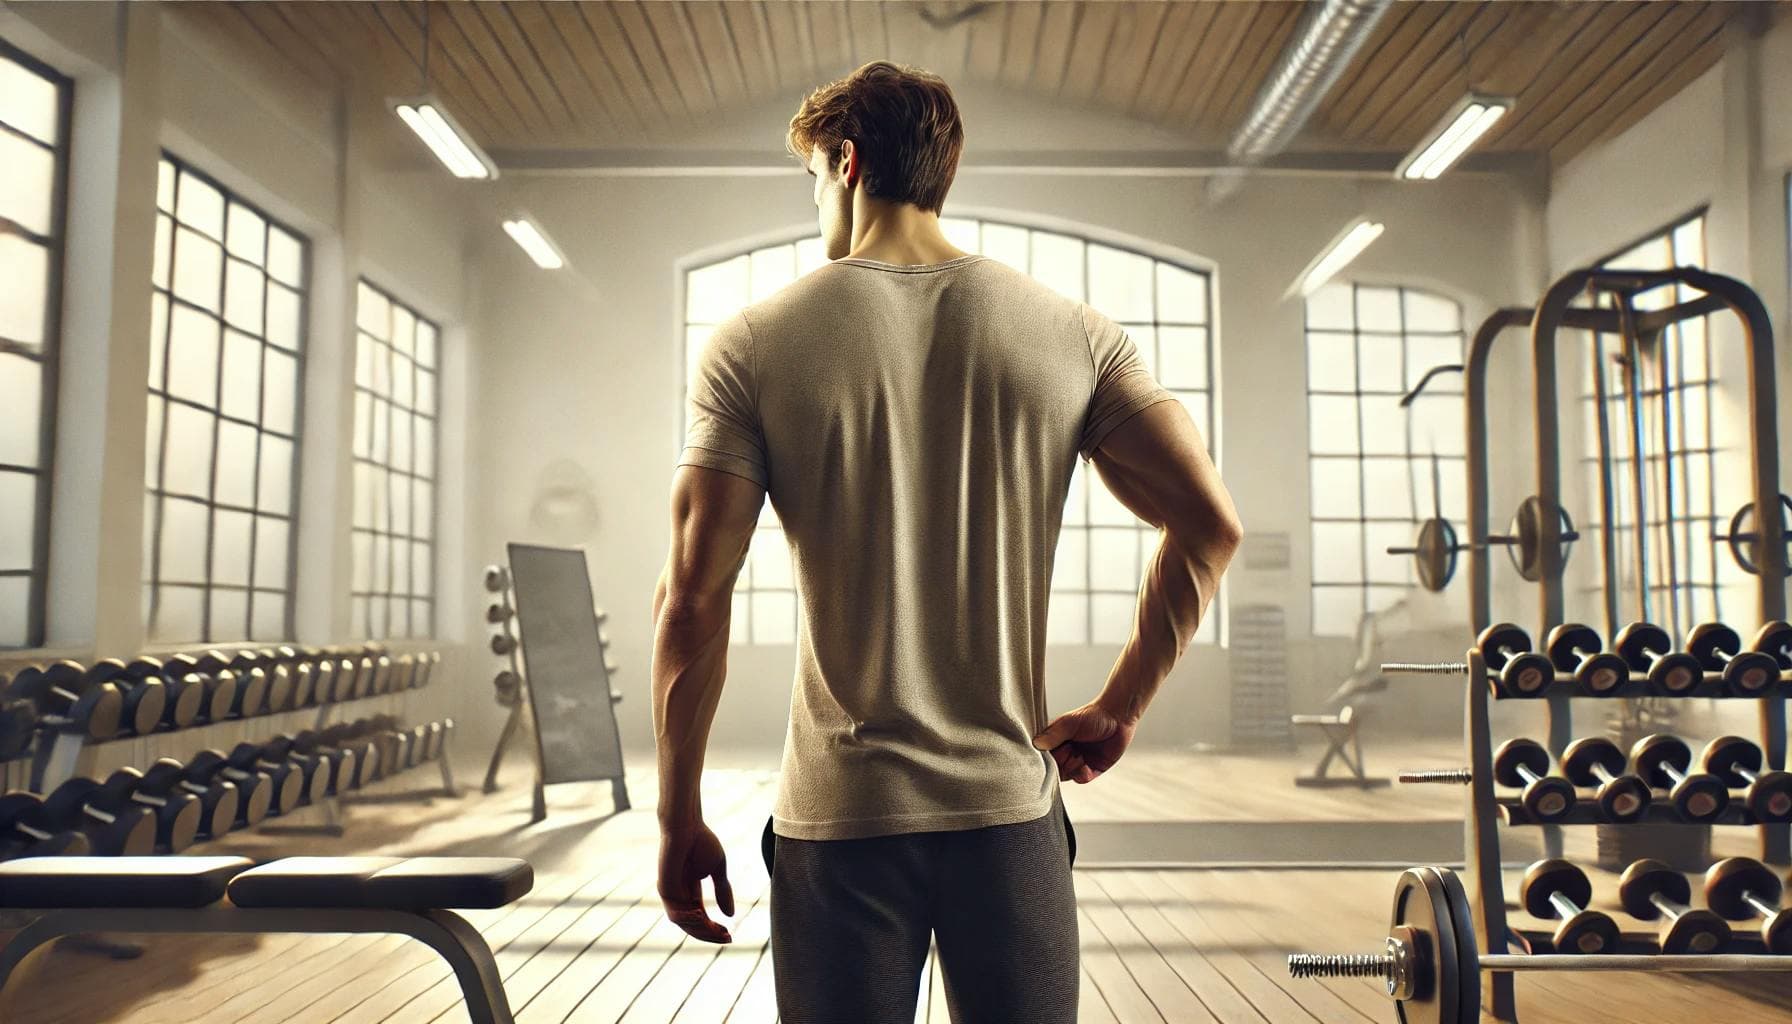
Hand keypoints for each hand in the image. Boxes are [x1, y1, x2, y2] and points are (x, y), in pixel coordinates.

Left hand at [657, 821, 734, 942]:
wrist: (686, 825)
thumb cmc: (701, 841)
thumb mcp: (718, 869)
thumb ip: (723, 890)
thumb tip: (730, 915)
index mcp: (691, 890)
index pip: (701, 918)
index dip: (715, 929)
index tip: (730, 935)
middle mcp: (679, 895)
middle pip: (693, 925)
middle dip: (710, 934)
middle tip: (727, 938)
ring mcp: (671, 894)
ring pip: (684, 924)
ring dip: (701, 930)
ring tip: (717, 930)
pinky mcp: (664, 889)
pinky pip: (674, 914)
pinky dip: (688, 920)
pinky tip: (702, 916)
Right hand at [1032, 700, 1136, 783]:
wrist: (1118, 717)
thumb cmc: (1093, 715)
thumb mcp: (1069, 723)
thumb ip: (1052, 735)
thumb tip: (1036, 745)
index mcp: (1055, 741)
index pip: (1042, 756)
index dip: (1045, 758)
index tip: (1051, 753)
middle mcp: (1065, 752)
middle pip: (1054, 768)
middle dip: (1060, 763)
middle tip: (1068, 750)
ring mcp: (1078, 761)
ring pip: (1067, 776)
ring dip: (1072, 768)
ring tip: (1079, 756)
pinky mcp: (1092, 769)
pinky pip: (1082, 779)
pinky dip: (1082, 775)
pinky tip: (1086, 764)